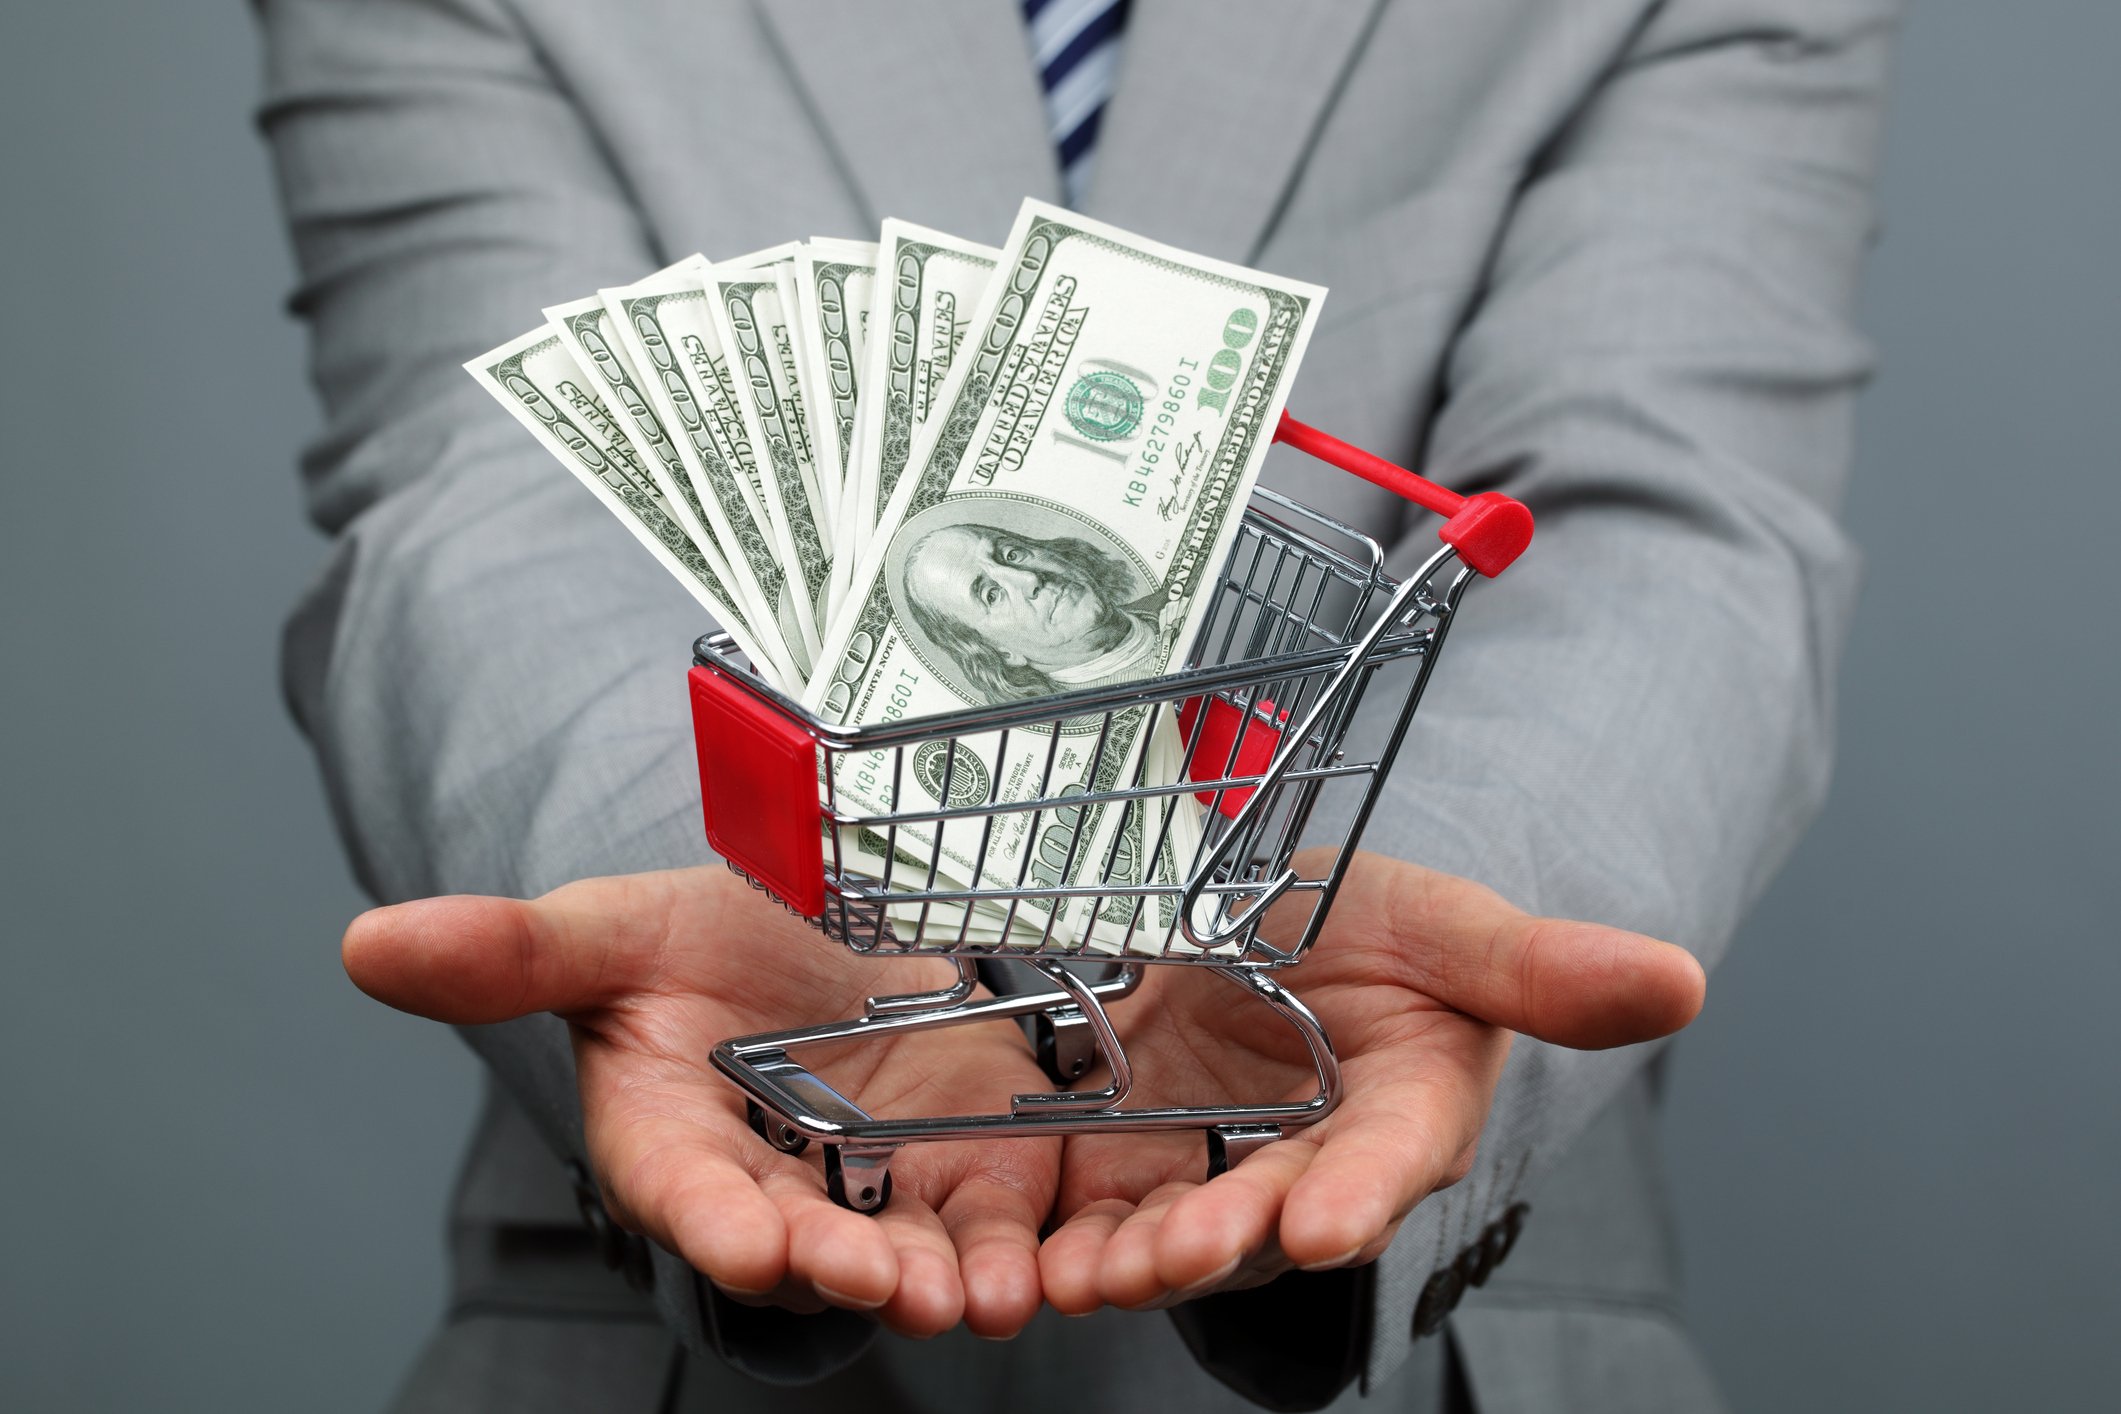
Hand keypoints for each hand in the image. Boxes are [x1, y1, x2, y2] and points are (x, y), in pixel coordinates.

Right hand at [341, 866, 1056, 1337]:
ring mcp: (877, 1184)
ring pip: (906, 1252)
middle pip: (803, 1240)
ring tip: (971, 1294)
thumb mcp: (617, 928)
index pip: (686, 1189)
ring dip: (937, 1281)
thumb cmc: (697, 941)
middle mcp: (774, 1182)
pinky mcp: (969, 1167)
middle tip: (883, 1281)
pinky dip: (1019, 1248)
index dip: (716, 1219)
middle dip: (839, 1267)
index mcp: (673, 1138)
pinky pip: (998, 1221)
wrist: (821, 926)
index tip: (755, 1239)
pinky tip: (1045, 1265)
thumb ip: (511, 951)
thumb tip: (364, 942)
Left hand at [1038, 848, 1705, 1312]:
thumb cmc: (1390, 932)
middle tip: (1183, 1252)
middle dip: (1229, 1239)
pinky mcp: (1136, 1151)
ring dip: (1135, 1260)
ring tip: (1090, 1273)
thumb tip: (1680, 980)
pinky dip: (1060, 1234)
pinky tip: (1022, 1254)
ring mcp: (1219, 1164)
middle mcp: (1314, 1164)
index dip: (1358, 1192)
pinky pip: (1097, 1204)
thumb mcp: (1452, 925)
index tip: (1324, 1223)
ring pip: (1179, 1232)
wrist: (1288, 926)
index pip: (1390, 1159)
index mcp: (1406, 1113)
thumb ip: (1545, 968)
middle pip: (1271, 1217)